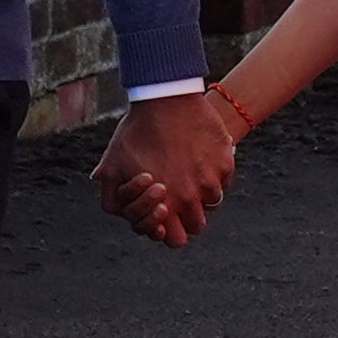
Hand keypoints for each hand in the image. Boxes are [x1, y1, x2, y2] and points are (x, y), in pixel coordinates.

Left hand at [91, 92, 234, 248]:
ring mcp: (211, 181)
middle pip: (197, 226)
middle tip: (178, 195)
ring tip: (188, 169)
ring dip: (202, 191)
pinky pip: (224, 178)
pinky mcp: (225, 162)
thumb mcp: (111, 166)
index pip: (176, 240)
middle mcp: (191, 198)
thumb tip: (122, 214)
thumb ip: (112, 198)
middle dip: (187, 215)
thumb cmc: (135, 132)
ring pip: (212, 201)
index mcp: (165, 205)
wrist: (164, 97)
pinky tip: (200, 154)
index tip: (165, 212)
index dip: (169, 230)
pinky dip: (215, 172)